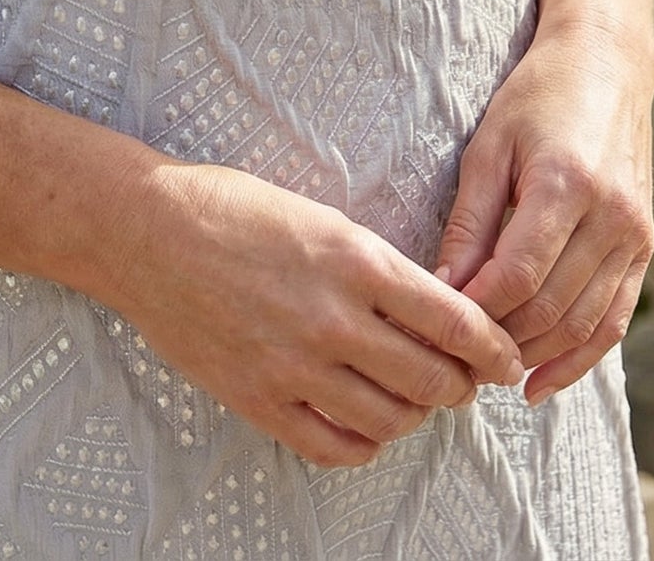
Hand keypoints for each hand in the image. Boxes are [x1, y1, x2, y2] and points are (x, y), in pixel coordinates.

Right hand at [101, 158, 527, 468]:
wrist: (148, 230)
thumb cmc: (233, 208)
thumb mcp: (321, 215)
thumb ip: (377, 267)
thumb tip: (433, 313)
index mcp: (355, 259)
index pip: (454, 321)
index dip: (493, 349)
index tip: (506, 358)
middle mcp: (333, 318)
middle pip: (432, 380)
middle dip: (462, 386)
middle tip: (465, 381)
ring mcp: (295, 366)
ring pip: (391, 420)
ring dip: (416, 415)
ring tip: (413, 398)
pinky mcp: (260, 399)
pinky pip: (336, 446)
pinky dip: (366, 442)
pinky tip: (367, 423)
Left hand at [432, 23, 653, 405]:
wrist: (607, 66)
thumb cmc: (537, 97)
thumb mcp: (489, 146)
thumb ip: (470, 222)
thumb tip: (444, 288)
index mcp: (565, 183)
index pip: (518, 274)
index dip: (477, 309)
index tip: (440, 324)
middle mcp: (610, 216)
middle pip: (552, 306)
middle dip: (502, 339)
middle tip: (457, 358)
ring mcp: (634, 235)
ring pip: (584, 323)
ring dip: (537, 356)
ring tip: (490, 371)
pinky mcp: (644, 248)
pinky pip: (615, 320)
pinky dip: (580, 358)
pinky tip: (542, 381)